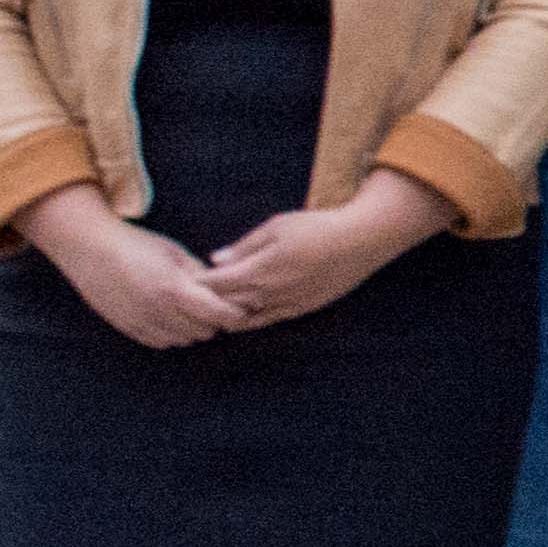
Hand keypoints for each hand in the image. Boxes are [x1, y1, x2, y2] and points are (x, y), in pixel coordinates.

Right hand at [18, 191, 236, 350]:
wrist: (89, 248)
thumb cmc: (137, 245)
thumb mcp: (175, 253)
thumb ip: (201, 276)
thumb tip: (226, 291)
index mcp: (174, 289)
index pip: (219, 315)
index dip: (235, 313)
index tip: (241, 307)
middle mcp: (158, 310)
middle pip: (204, 331)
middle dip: (215, 320)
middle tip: (216, 306)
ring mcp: (141, 322)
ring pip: (184, 340)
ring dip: (193, 329)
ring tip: (191, 310)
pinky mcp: (127, 328)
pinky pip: (160, 342)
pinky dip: (171, 333)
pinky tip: (170, 316)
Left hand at [201, 170, 449, 329]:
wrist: (361, 240)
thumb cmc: (317, 227)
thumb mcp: (276, 227)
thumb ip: (244, 246)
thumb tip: (216, 260)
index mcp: (260, 269)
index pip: (217, 283)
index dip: (199, 282)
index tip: (186, 278)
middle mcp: (271, 292)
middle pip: (227, 304)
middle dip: (208, 300)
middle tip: (193, 297)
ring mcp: (288, 304)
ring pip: (246, 317)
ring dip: (228, 313)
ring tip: (215, 307)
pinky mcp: (303, 308)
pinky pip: (269, 320)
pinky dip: (252, 318)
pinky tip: (244, 313)